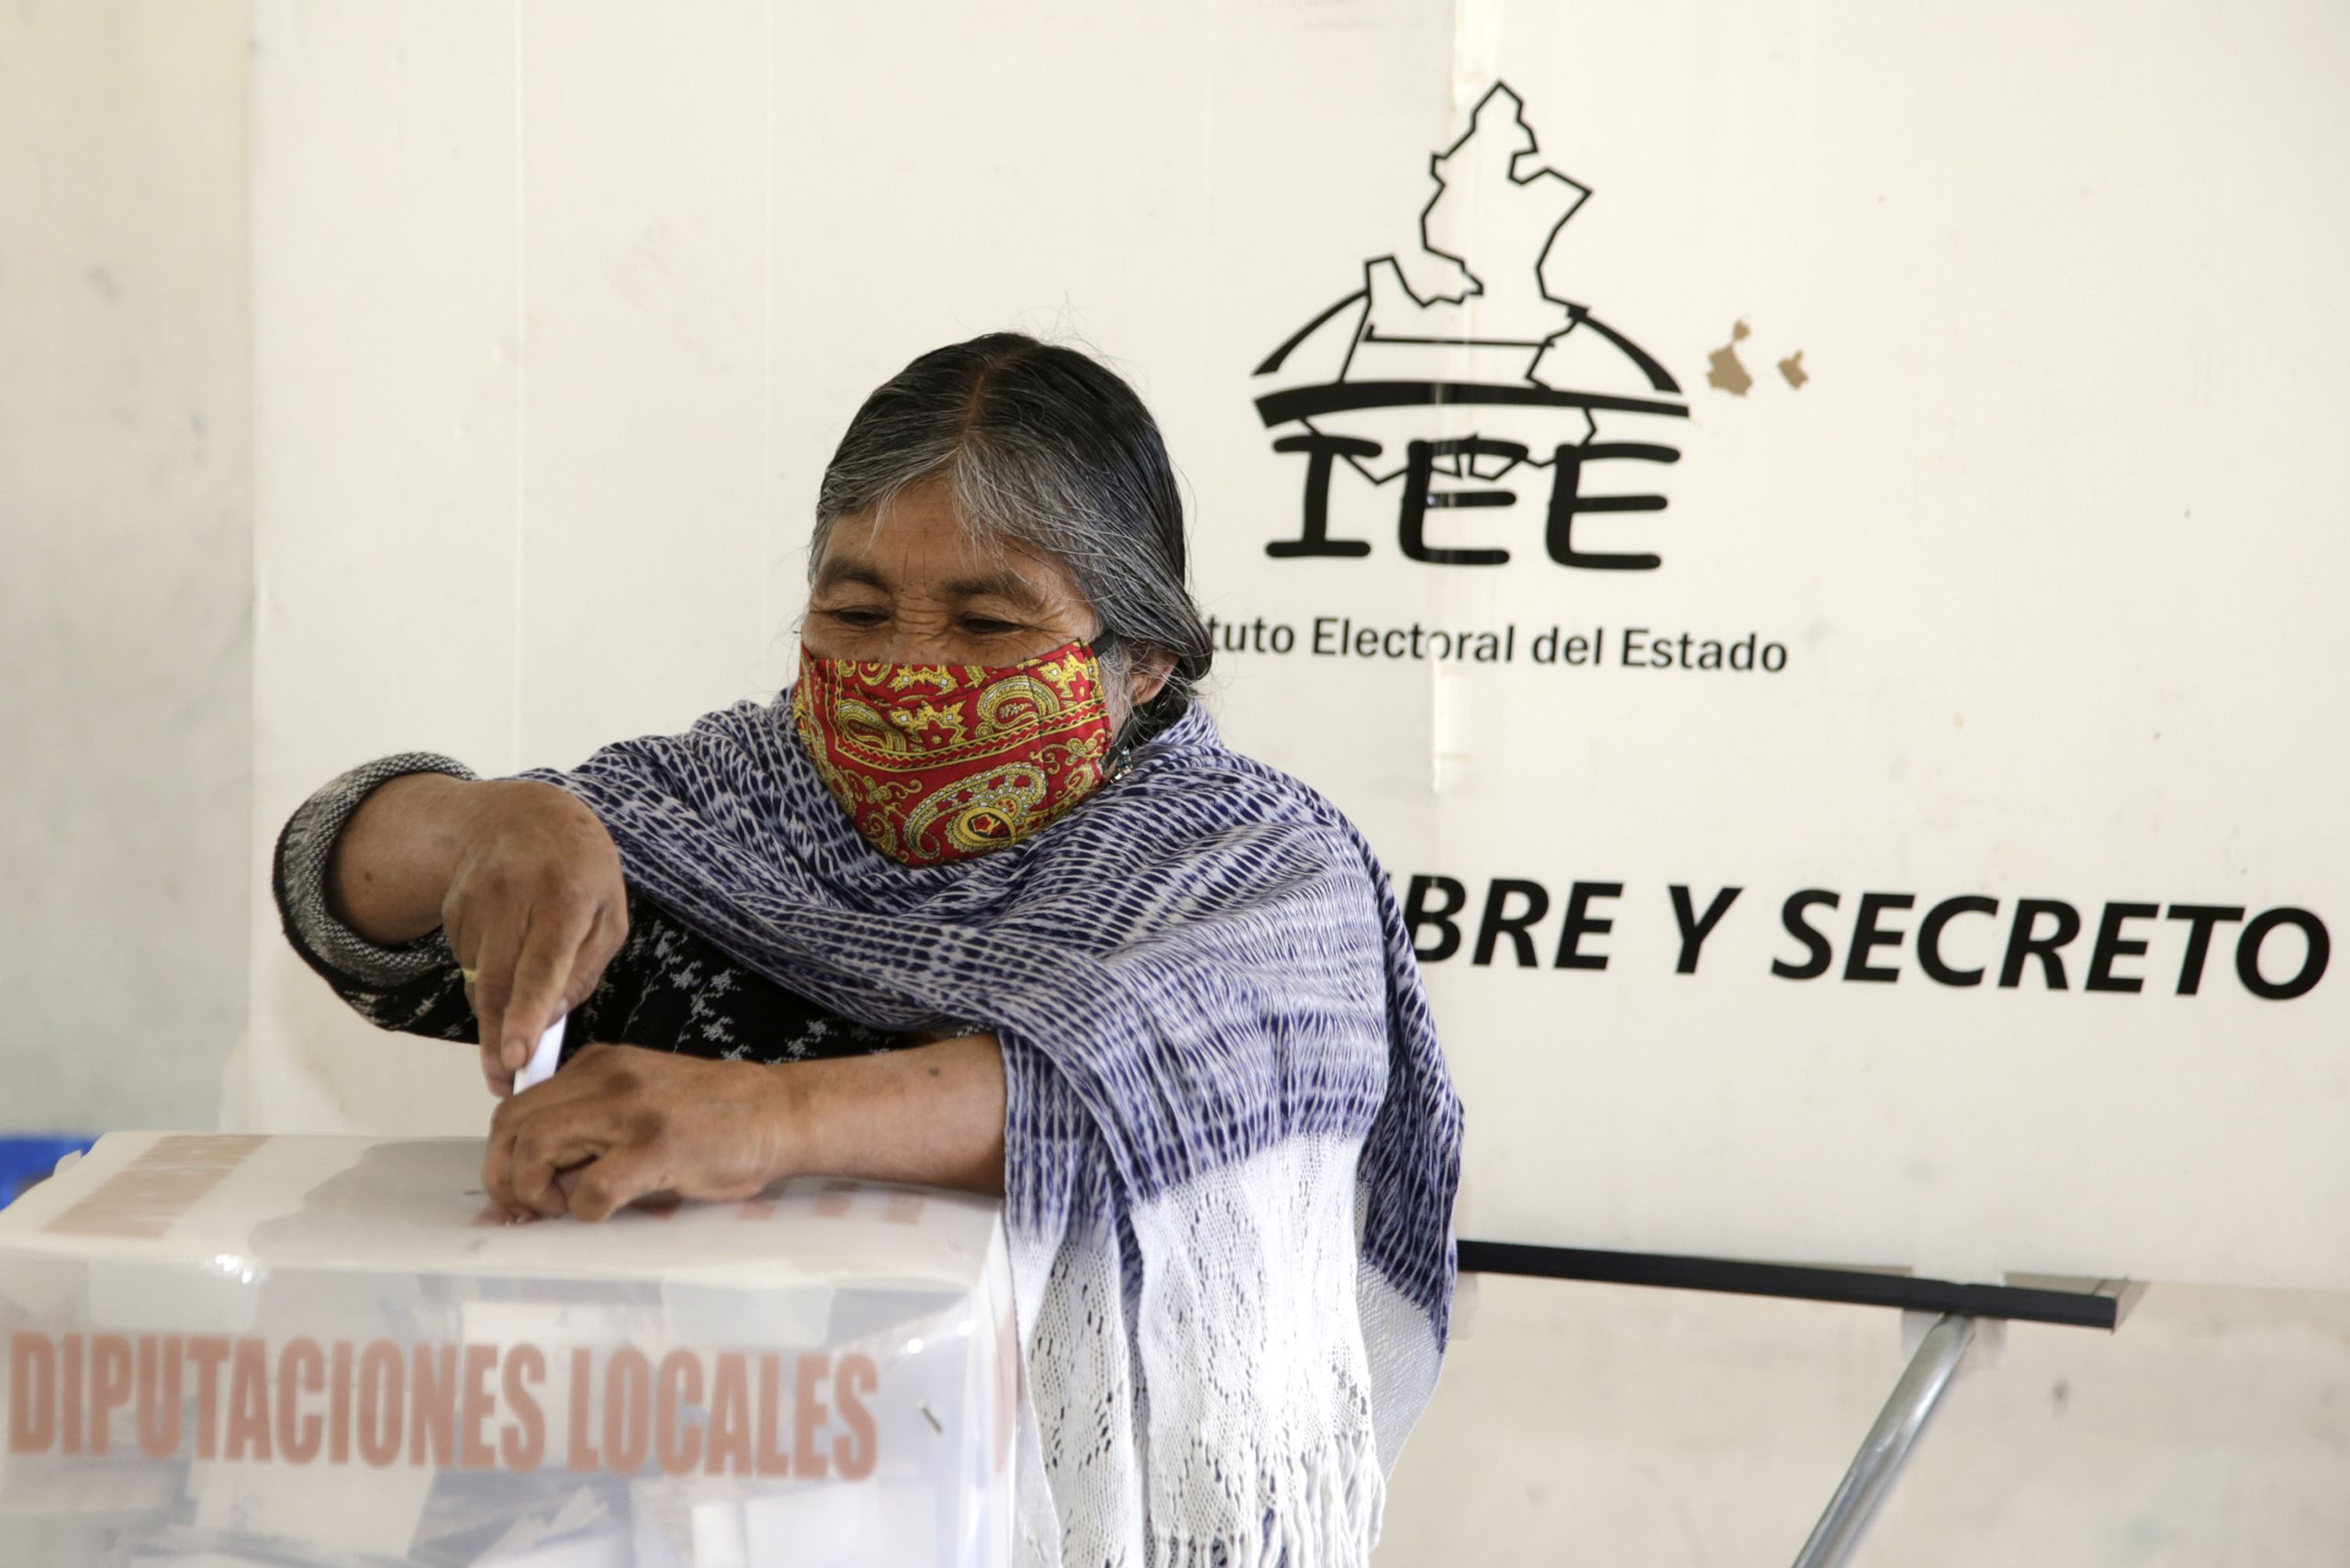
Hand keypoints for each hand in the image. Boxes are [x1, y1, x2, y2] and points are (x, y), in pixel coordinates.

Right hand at [443, 780, 628, 1090]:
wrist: (521, 816)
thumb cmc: (580, 870)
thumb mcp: (609, 913)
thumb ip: (584, 970)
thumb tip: (549, 1020)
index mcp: (566, 894)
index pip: (542, 964)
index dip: (527, 1013)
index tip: (515, 1056)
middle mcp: (515, 894)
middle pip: (498, 982)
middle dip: (498, 1038)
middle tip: (503, 1081)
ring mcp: (477, 900)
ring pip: (478, 978)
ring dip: (494, 1012)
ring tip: (514, 1023)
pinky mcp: (453, 909)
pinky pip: (467, 964)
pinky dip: (486, 978)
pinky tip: (506, 960)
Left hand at [484, 1043, 794, 1220]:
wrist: (779, 1113)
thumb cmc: (715, 1117)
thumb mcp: (639, 1101)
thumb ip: (591, 1125)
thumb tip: (534, 1179)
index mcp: (599, 1066)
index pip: (519, 1106)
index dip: (505, 1155)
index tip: (518, 1190)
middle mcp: (607, 1078)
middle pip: (514, 1123)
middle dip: (506, 1176)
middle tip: (526, 1208)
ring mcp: (631, 1110)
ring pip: (538, 1147)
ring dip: (536, 1191)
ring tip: (565, 1209)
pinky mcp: (657, 1147)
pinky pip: (591, 1190)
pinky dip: (587, 1211)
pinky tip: (610, 1210)